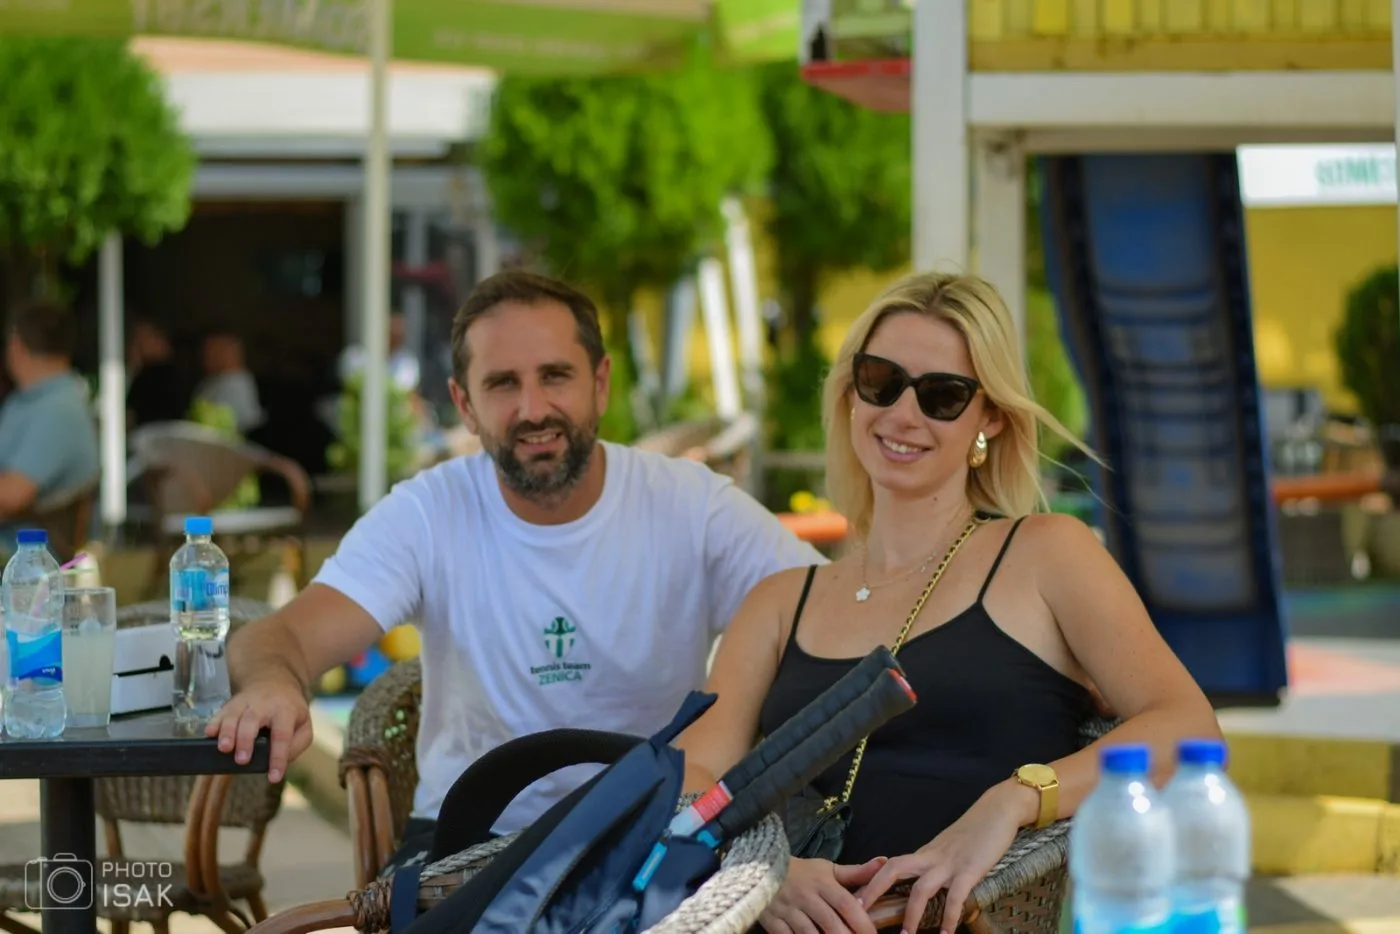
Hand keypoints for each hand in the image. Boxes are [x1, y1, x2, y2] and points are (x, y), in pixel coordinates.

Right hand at [205, 677, 312, 782]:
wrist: (275, 681)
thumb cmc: (290, 710)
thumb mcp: (304, 725)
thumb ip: (297, 744)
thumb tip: (281, 762)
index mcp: (285, 711)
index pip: (282, 736)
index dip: (278, 757)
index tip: (274, 777)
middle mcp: (264, 704)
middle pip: (252, 720)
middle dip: (246, 740)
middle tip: (242, 759)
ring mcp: (245, 702)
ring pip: (233, 715)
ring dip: (227, 732)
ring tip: (224, 749)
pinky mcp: (230, 704)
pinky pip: (220, 713)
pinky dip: (213, 723)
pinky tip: (209, 734)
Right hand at [759, 856, 884, 933]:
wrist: (761, 868)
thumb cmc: (802, 872)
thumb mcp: (827, 869)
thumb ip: (856, 872)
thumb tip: (884, 862)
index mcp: (822, 883)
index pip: (847, 904)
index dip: (862, 923)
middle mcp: (806, 897)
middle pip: (831, 924)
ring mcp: (788, 911)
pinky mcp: (773, 922)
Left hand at [856, 784, 1027, 933]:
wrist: (997, 811)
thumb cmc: (974, 831)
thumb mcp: (947, 848)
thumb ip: (933, 864)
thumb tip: (921, 884)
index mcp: (923, 854)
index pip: (888, 866)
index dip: (870, 882)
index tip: (854, 901)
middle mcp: (930, 857)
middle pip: (893, 870)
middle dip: (873, 891)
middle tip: (859, 914)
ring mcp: (949, 864)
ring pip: (921, 889)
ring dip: (911, 915)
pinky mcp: (970, 870)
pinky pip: (955, 897)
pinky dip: (949, 917)